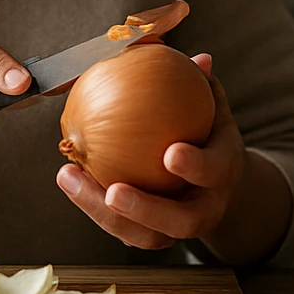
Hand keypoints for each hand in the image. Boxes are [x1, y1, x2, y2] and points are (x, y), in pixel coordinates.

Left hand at [55, 53, 246, 249]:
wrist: (220, 185)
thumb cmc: (210, 135)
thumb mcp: (215, 109)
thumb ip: (203, 86)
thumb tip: (198, 57)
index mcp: (225, 171)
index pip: (214, 171)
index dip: (195, 166)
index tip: (169, 152)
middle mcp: (207, 208)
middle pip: (181, 222)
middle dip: (146, 210)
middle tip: (113, 192)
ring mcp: (180, 228)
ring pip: (146, 236)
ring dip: (104, 213)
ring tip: (70, 179)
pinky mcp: (154, 236)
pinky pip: (123, 229)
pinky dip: (93, 206)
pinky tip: (68, 177)